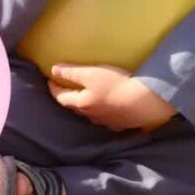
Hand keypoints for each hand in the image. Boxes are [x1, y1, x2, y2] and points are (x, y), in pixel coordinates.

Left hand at [48, 64, 176, 131]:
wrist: (144, 102)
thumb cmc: (115, 85)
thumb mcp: (91, 74)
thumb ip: (71, 72)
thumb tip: (53, 70)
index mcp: (82, 104)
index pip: (62, 98)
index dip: (54, 89)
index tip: (50, 81)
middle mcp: (91, 116)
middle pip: (75, 107)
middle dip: (68, 98)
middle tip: (65, 89)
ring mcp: (106, 122)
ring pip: (90, 114)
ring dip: (84, 106)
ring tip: (84, 96)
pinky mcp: (120, 124)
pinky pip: (105, 118)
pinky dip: (101, 111)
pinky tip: (106, 107)